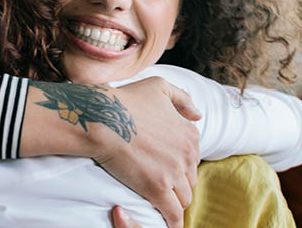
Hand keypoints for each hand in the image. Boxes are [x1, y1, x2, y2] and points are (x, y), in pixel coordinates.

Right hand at [92, 77, 200, 227]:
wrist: (103, 117)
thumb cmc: (127, 99)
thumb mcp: (160, 86)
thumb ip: (183, 99)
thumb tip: (198, 114)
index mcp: (189, 133)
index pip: (193, 157)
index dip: (179, 163)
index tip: (167, 167)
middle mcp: (186, 153)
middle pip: (189, 178)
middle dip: (178, 182)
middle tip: (161, 183)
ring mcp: (173, 172)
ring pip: (183, 197)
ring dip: (174, 200)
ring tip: (162, 202)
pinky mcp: (157, 189)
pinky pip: (172, 213)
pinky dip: (173, 222)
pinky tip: (169, 225)